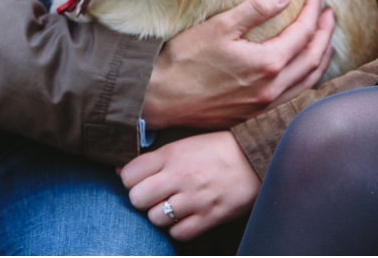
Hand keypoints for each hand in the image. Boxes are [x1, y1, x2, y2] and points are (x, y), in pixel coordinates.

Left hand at [120, 131, 260, 240]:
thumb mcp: (184, 144)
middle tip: (154, 196)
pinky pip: (178, 233)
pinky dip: (178, 228)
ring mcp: (194, 198)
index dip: (130, 180)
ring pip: (155, 218)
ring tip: (172, 206)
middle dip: (142, 199)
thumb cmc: (218, 149)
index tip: (140, 181)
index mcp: (172, 155)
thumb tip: (121, 172)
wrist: (256, 156)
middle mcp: (180, 176)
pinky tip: (186, 217)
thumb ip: (155, 158)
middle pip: (137, 198)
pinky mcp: (209, 216)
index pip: (129, 174)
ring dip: (160, 215)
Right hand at [143, 0, 334, 128]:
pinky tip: (305, 72)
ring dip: (321, 58)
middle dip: (325, 33)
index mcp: (267, 65)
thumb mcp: (219, 27)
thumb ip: (254, 10)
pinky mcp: (254, 116)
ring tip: (325, 41)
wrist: (159, 99)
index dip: (313, 11)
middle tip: (330, 14)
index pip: (303, 33)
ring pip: (308, 82)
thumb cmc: (184, 61)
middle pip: (313, 58)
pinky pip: (295, 97)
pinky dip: (308, 81)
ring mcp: (265, 107)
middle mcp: (272, 90)